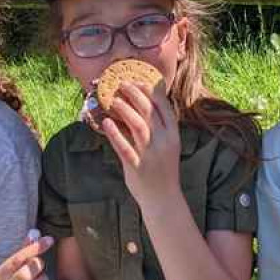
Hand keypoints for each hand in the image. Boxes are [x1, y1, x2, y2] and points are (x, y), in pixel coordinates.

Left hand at [102, 82, 180, 207]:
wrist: (163, 198)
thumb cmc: (163, 169)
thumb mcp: (167, 146)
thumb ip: (158, 128)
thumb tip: (141, 105)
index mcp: (173, 135)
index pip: (164, 107)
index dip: (150, 91)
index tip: (138, 81)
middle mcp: (163, 142)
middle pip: (149, 112)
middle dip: (135, 94)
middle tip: (121, 84)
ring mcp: (150, 155)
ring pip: (137, 125)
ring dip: (124, 109)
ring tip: (113, 99)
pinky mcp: (136, 167)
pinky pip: (123, 147)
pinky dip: (114, 133)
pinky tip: (106, 122)